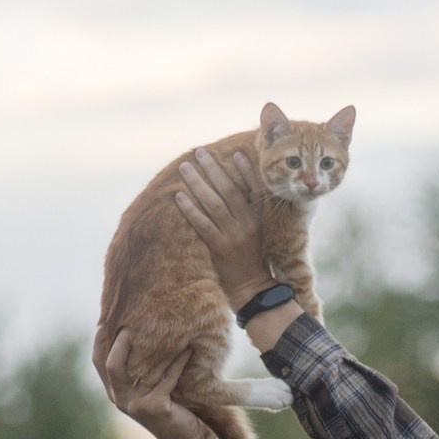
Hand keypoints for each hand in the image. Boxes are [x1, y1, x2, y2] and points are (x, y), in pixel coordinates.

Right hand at [97, 330, 211, 438]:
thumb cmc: (168, 409)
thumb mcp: (147, 389)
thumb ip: (138, 369)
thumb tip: (136, 331)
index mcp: (115, 392)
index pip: (99, 361)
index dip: (100, 340)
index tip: (107, 318)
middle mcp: (120, 399)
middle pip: (110, 364)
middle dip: (119, 341)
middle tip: (132, 323)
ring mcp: (136, 405)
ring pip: (137, 368)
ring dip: (152, 347)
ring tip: (164, 328)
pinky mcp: (154, 407)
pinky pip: (167, 378)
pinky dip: (178, 362)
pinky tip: (189, 351)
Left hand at [172, 148, 276, 304]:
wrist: (251, 286)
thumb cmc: (253, 255)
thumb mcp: (259, 230)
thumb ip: (251, 210)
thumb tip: (239, 185)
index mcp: (259, 218)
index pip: (254, 189)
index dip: (245, 170)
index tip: (235, 152)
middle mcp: (247, 224)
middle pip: (229, 190)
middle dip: (213, 169)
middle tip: (200, 152)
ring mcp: (232, 236)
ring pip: (213, 204)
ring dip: (198, 183)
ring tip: (186, 167)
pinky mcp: (219, 248)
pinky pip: (202, 224)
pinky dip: (190, 209)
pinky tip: (179, 196)